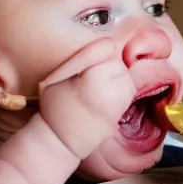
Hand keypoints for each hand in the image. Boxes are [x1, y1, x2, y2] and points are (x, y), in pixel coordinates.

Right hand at [36, 36, 134, 161]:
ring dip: (114, 79)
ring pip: (126, 76)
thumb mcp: (56, 76)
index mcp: (93, 79)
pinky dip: (119, 91)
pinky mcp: (123, 114)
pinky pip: (128, 91)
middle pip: (119, 63)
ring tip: (95, 90)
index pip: (108, 49)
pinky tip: (102, 99)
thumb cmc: (55, 107)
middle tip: (86, 81)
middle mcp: (111, 91)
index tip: (81, 69)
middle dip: (106, 67)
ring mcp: (120, 104)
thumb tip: (109, 42)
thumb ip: (83, 56)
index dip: (94, 56)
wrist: (61, 141)